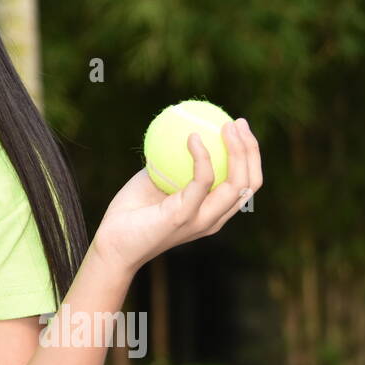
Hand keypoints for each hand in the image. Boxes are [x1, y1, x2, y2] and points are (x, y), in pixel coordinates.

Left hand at [91, 118, 262, 273]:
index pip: (246, 184)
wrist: (112, 242)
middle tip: (238, 122)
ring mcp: (201, 220)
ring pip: (237, 184)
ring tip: (227, 125)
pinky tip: (192, 137)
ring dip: (238, 151)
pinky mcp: (183, 217)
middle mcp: (214, 218)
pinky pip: (201, 182)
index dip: (251, 155)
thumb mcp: (157, 181)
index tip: (239, 127)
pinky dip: (202, 157)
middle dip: (251, 150)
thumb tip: (185, 129)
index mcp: (212, 212)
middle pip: (250, 183)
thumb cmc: (133, 211)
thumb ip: (173, 163)